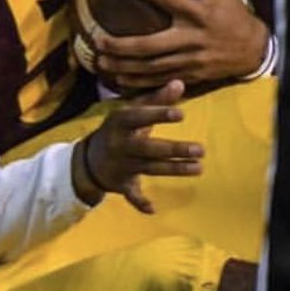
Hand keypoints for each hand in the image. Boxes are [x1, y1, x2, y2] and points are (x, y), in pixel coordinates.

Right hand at [74, 80, 202, 211]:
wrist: (89, 158)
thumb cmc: (119, 130)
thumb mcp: (132, 112)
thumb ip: (156, 100)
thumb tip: (180, 82)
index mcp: (120, 123)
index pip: (139, 117)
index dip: (158, 115)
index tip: (181, 114)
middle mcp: (119, 144)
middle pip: (148, 147)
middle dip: (174, 149)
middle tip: (201, 149)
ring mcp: (120, 165)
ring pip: (149, 168)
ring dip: (173, 169)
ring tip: (198, 168)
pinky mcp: (121, 183)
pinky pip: (130, 193)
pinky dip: (138, 202)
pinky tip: (152, 209)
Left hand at [92, 0, 267, 89]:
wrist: (253, 49)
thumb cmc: (233, 12)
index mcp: (199, 12)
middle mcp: (192, 38)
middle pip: (150, 45)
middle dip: (121, 45)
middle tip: (97, 40)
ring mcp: (190, 61)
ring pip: (151, 68)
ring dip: (123, 67)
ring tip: (99, 62)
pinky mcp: (190, 76)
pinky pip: (159, 81)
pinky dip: (137, 83)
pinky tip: (117, 79)